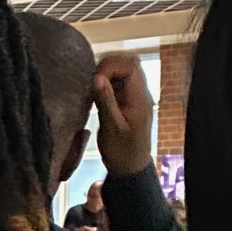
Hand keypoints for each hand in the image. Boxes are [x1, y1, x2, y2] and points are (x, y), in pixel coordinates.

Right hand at [92, 52, 155, 177]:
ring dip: (105, 74)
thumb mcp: (112, 128)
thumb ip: (106, 101)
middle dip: (108, 65)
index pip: (131, 66)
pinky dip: (104, 82)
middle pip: (128, 63)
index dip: (111, 65)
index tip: (95, 79)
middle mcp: (139, 93)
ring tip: (91, 87)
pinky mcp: (125, 101)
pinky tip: (94, 94)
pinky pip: (116, 82)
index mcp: (140, 98)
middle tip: (92, 80)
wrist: (129, 167)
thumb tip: (97, 77)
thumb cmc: (122, 152)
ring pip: (122, 71)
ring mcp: (132, 96)